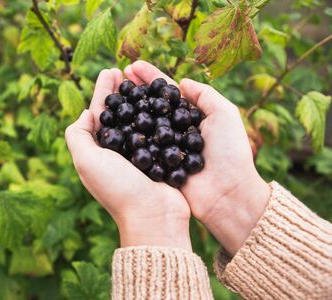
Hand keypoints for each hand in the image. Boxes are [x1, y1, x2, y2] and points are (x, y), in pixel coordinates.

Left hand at [65, 69, 191, 250]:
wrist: (153, 215)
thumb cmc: (118, 189)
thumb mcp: (86, 161)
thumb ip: (77, 135)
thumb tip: (85, 113)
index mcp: (99, 151)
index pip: (100, 113)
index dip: (103, 91)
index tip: (110, 71)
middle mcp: (117, 151)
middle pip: (119, 113)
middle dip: (121, 91)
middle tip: (125, 70)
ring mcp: (140, 154)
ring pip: (138, 119)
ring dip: (139, 99)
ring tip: (143, 80)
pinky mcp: (161, 158)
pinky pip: (158, 130)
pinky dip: (158, 114)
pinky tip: (163, 101)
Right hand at [125, 61, 270, 254]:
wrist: (227, 193)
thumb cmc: (230, 153)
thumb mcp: (225, 114)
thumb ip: (205, 94)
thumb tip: (181, 82)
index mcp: (191, 116)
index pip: (167, 92)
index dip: (150, 78)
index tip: (133, 66)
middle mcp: (175, 130)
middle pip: (151, 104)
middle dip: (135, 89)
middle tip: (117, 75)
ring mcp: (164, 147)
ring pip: (142, 124)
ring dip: (127, 108)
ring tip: (111, 94)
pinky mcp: (156, 165)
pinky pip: (139, 147)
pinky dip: (127, 135)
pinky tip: (113, 123)